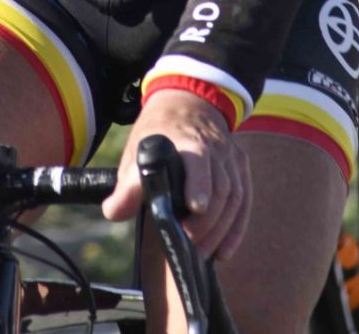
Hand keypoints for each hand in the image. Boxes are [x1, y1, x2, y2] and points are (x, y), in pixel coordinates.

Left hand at [100, 90, 250, 261]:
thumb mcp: (137, 151)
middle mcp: (214, 148)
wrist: (187, 103)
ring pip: (234, 197)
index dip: (199, 185)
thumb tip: (114, 212)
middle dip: (207, 222)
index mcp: (187, 141)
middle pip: (220, 187)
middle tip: (188, 245)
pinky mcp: (240, 166)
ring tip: (201, 253)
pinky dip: (236, 229)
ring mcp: (230, 157)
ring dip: (220, 230)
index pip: (198, 162)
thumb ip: (127, 185)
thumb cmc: (160, 133)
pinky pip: (244, 200)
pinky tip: (224, 251)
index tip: (195, 208)